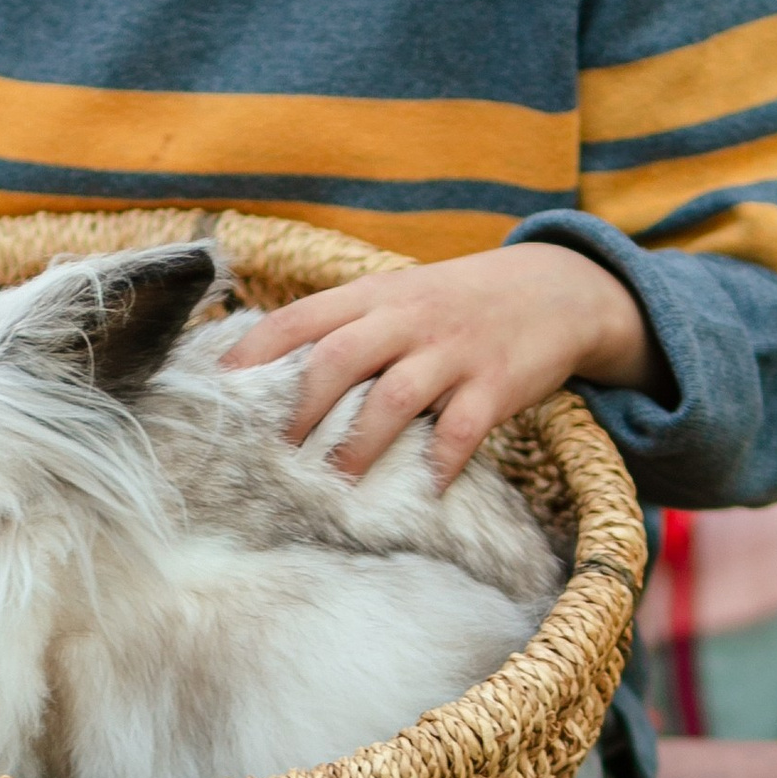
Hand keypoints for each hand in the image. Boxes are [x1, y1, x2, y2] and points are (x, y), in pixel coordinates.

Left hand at [221, 241, 654, 484]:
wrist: (556, 289)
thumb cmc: (456, 303)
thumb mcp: (398, 296)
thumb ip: (344, 325)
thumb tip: (265, 368)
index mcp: (374, 296)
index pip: (301, 318)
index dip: (255, 352)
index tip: (220, 391)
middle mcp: (408, 319)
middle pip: (339, 358)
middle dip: (302, 409)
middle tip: (276, 454)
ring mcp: (453, 351)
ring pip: (395, 396)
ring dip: (360, 445)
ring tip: (337, 483)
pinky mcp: (496, 383)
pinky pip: (463, 427)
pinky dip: (441, 460)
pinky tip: (425, 489)